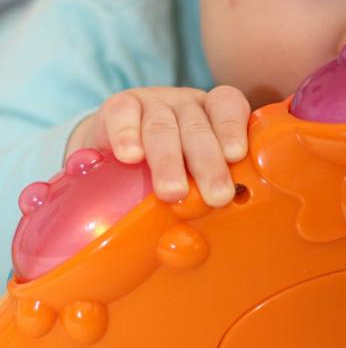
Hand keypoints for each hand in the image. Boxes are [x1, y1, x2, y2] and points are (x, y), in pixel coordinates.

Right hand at [65, 86, 250, 206]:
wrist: (107, 156)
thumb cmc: (159, 173)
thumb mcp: (187, 181)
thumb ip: (201, 199)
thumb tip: (200, 245)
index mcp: (211, 116)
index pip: (228, 106)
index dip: (233, 128)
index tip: (236, 155)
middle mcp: (184, 106)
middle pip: (198, 128)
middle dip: (208, 162)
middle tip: (216, 196)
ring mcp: (151, 103)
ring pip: (162, 126)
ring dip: (169, 160)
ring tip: (173, 192)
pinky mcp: (117, 106)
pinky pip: (124, 113)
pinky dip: (127, 134)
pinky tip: (131, 156)